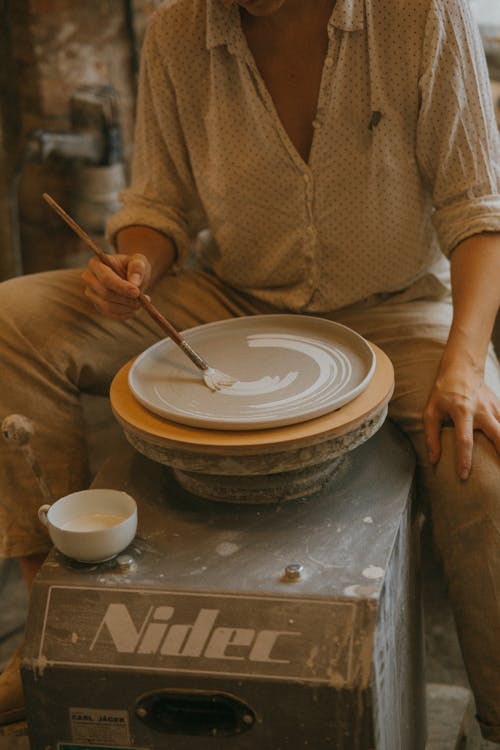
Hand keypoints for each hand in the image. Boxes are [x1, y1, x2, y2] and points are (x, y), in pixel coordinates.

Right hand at [81, 252, 151, 319]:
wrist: (130, 276)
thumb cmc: (133, 266)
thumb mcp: (139, 261)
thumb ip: (137, 268)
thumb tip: (134, 282)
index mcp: (96, 263)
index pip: (106, 278)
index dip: (121, 287)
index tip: (137, 292)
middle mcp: (89, 279)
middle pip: (105, 294)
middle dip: (126, 299)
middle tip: (142, 300)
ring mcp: (91, 294)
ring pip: (107, 307)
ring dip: (127, 308)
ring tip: (140, 303)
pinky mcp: (98, 306)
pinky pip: (111, 315)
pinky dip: (125, 314)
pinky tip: (134, 308)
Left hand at [423, 362, 499, 479]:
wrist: (462, 369)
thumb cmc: (443, 392)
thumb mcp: (430, 411)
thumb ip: (431, 436)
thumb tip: (433, 460)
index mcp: (462, 412)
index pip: (464, 440)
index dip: (464, 460)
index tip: (463, 476)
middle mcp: (482, 411)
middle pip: (498, 435)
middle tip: (499, 473)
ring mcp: (494, 408)